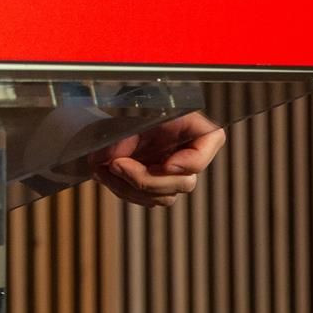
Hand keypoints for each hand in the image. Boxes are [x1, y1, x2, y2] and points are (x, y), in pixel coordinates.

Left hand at [91, 111, 226, 207]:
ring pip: (164, 197)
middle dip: (146, 179)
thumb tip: (109, 159)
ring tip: (104, 168)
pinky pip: (148, 201)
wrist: (109, 123)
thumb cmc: (123, 112)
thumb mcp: (126, 117)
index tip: (166, 165)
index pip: (209, 145)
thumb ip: (123, 136)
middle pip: (185, 182)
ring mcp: (174, 174)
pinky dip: (124, 190)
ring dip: (130, 187)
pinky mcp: (158, 187)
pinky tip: (107, 175)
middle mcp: (188, 154)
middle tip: (115, 164)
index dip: (190, 162)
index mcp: (191, 128)